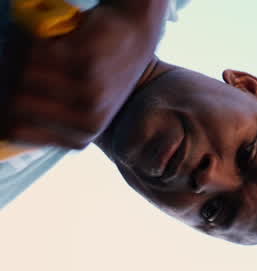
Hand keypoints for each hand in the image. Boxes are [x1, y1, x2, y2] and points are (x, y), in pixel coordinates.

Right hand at [2, 0, 168, 148]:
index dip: (1, 108)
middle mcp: (88, 121)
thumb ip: (49, 119)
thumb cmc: (100, 73)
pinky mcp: (84, 62)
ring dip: (15, 56)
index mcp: (81, 138)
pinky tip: (38, 37)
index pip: (15, 131)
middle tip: (12, 64)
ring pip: (20, 76)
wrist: (134, 37)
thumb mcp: (79, 107)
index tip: (5, 89)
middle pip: (13, 105)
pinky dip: (27, 39)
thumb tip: (4, 119)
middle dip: (5, 79)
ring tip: (29, 50)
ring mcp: (88, 92)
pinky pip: (32, 52)